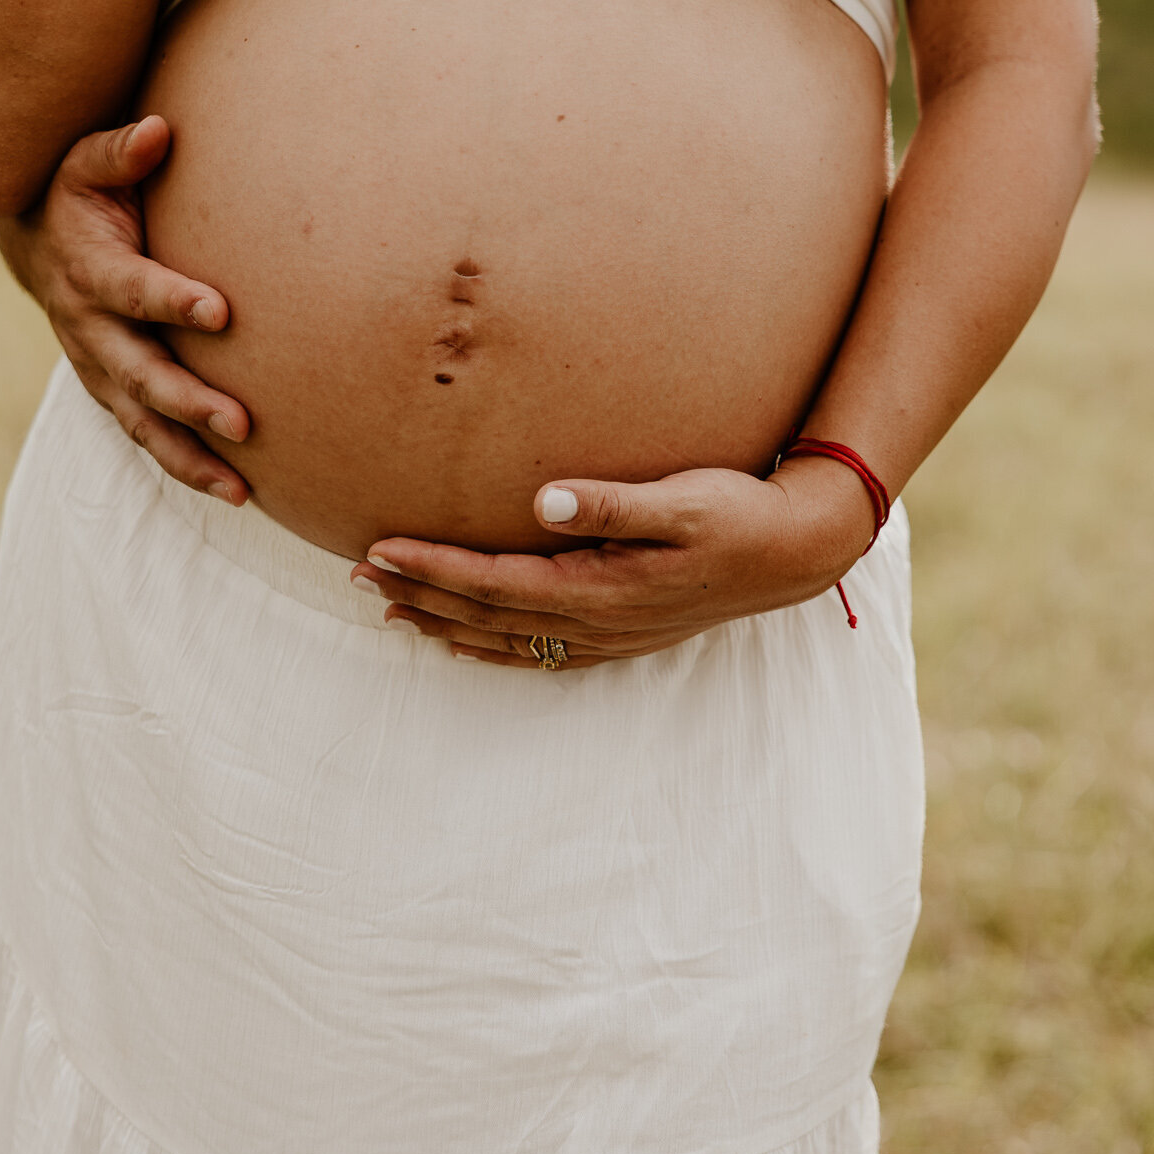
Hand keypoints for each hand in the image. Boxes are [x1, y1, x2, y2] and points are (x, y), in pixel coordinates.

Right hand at [0, 117, 251, 502]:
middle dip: (188, 400)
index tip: (222, 309)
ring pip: (141, 422)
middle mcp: (88, 328)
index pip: (131, 289)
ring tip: (242, 489)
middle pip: (138, 373)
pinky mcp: (111, 393)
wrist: (35, 241)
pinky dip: (184, 466)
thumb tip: (158, 131)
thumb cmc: (79, 193)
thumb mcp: (85, 161)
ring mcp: (97, 368)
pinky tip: (236, 493)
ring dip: (190, 456)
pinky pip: (146, 438)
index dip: (171, 300)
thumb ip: (120, 150)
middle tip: (242, 421)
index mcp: (87, 269)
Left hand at [349, 457, 877, 666]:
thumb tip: (541, 501)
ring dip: (444, 624)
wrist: (795, 552)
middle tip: (357, 575)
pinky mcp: (621, 635)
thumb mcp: (680, 499)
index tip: (379, 550)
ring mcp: (608, 636)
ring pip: (505, 640)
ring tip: (388, 611)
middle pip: (485, 613)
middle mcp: (596, 622)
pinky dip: (490, 649)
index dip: (432, 567)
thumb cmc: (737, 513)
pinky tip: (464, 641)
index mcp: (599, 587)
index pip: (493, 580)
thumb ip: (609, 503)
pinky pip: (537, 654)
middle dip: (418, 594)